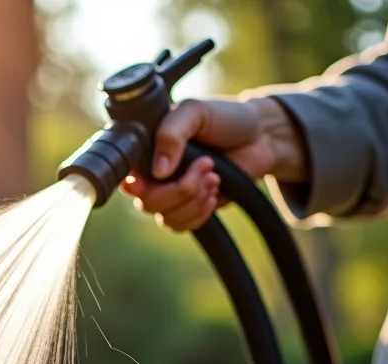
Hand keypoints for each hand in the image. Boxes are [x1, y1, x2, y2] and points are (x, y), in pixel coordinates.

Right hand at [121, 96, 308, 230]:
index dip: (135, 185)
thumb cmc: (225, 117)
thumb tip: (158, 172)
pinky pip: (182, 226)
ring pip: (165, 217)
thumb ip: (171, 134)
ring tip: (214, 176)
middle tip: (206, 164)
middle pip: (147, 202)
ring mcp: (170, 195)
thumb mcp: (195, 112)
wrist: (261, 137)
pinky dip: (200, 212)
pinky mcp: (190, 209)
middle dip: (181, 188)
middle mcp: (153, 176)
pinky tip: (214, 192)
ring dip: (194, 199)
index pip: (127, 178)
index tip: (147, 182)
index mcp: (147, 150)